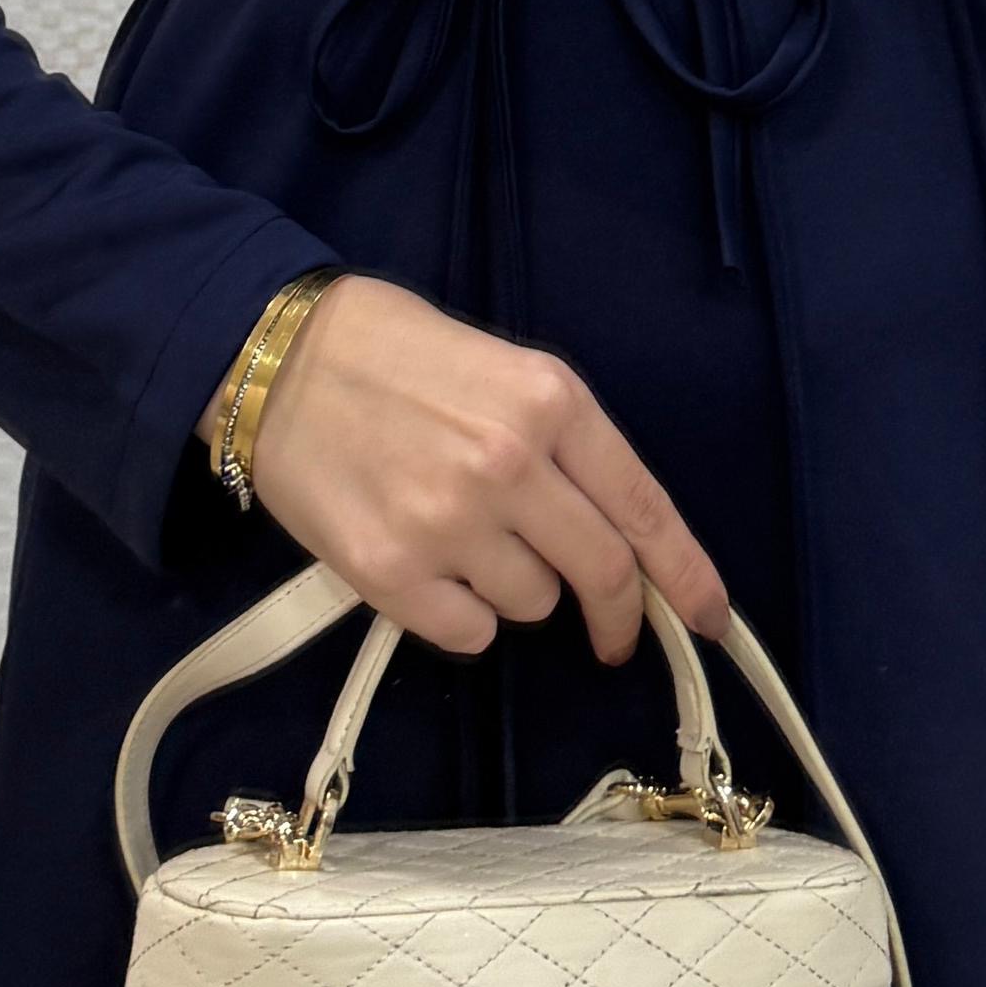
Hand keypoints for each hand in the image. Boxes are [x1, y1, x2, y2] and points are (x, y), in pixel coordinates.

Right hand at [204, 271, 728, 661]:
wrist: (274, 359)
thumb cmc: (393, 351)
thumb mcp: (502, 369)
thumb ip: (562, 446)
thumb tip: (613, 534)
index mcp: (549, 401)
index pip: (645, 508)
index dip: (688, 575)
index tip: (712, 619)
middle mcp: (510, 465)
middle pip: (602, 573)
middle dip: (617, 616)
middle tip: (611, 635)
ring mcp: (450, 524)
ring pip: (532, 605)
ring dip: (517, 589)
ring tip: (464, 537)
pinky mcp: (391, 574)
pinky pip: (467, 633)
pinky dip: (461, 615)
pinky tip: (427, 564)